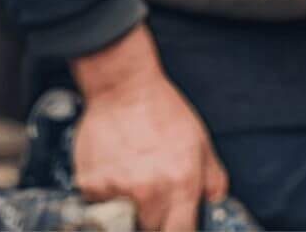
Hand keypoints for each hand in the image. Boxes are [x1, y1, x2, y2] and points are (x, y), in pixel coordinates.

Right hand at [71, 24, 227, 231]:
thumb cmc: (163, 111)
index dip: (178, 231)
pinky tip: (112, 169)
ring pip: (121, 223)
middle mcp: (150, 191)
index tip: (174, 226)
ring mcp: (118, 191)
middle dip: (152, 219)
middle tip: (150, 193)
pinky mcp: (91, 187)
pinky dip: (103, 195)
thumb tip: (215, 202)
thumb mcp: (199, 140)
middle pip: (150, 229)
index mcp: (182, 182)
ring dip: (126, 210)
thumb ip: (211, 176)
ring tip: (130, 180)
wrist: (123, 88)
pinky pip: (97, 207)